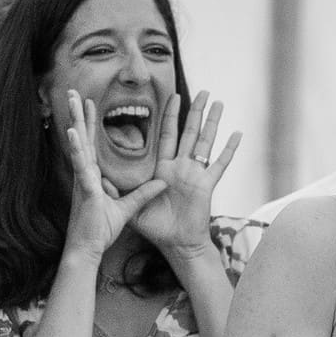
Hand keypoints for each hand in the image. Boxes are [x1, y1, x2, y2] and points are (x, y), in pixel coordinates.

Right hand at [59, 90, 168, 261]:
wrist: (88, 248)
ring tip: (73, 101)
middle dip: (78, 114)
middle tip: (73, 91)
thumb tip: (161, 182)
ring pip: (78, 145)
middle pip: (82, 138)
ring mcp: (83, 180)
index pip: (92, 144)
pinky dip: (76, 149)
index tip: (90, 103)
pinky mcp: (85, 189)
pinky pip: (81, 166)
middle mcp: (86, 174)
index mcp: (93, 176)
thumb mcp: (128, 209)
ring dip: (75, 122)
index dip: (91, 124)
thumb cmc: (101, 230)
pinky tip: (73, 132)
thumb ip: (144, 194)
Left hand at [133, 91, 240, 256]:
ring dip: (213, 122)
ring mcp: (196, 174)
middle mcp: (182, 167)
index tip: (172, 97)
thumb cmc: (156, 228)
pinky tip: (238, 134)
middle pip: (190, 132)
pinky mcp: (206, 185)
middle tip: (203, 91)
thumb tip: (98, 178)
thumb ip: (118, 192)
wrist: (176, 245)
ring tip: (219, 102)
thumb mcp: (131, 207)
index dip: (169, 116)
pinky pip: (220, 164)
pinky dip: (229, 149)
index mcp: (164, 168)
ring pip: (206, 141)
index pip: (166, 135)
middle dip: (195, 111)